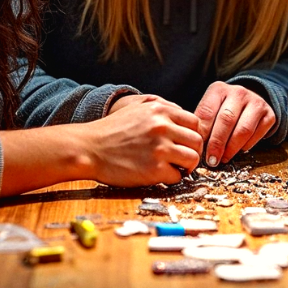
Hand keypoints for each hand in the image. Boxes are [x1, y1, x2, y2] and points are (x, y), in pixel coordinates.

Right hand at [86, 94, 203, 185]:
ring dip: (186, 166)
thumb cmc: (111, 131)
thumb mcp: (137, 109)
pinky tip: (160, 175)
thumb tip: (183, 117)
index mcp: (160, 110)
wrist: (89, 148)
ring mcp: (160, 148)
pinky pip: (177, 176)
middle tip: (183, 159)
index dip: (192, 135)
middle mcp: (163, 126)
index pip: (195, 122)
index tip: (186, 144)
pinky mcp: (154, 170)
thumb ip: (162, 109)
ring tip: (174, 168)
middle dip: (193, 152)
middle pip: (197, 141)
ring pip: (192, 159)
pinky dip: (171, 178)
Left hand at [194, 82, 276, 166]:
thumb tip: (194, 146)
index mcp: (218, 89)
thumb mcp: (210, 109)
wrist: (249, 102)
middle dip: (217, 144)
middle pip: (226, 120)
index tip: (198, 149)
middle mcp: (238, 92)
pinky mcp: (269, 114)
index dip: (203, 133)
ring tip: (224, 158)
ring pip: (243, 130)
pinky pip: (257, 134)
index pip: (207, 111)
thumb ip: (202, 123)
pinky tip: (239, 150)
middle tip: (211, 160)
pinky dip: (247, 146)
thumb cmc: (223, 109)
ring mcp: (256, 102)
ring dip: (232, 148)